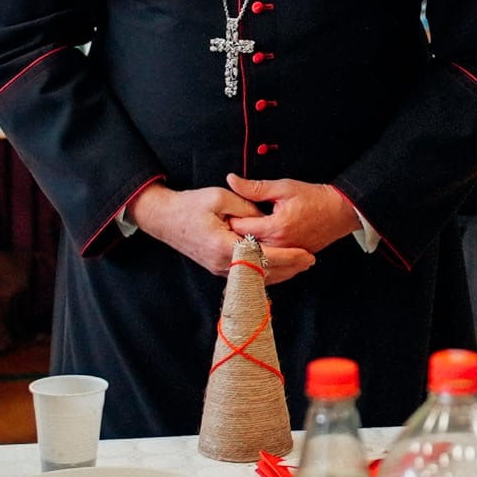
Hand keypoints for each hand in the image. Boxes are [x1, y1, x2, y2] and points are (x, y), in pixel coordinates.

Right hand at [131, 181, 313, 283]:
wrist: (165, 219)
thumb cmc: (191, 206)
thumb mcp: (221, 198)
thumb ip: (247, 209)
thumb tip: (268, 219)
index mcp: (225, 247)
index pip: (265, 257)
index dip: (289, 257)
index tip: (307, 254)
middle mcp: (223, 265)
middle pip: (264, 272)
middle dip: (290, 267)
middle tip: (311, 261)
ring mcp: (220, 270)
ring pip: (257, 278)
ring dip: (281, 272)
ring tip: (302, 265)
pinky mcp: (220, 269)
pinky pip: (248, 276)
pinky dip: (267, 273)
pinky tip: (281, 268)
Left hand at [225, 175, 361, 261]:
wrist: (340, 212)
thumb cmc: (315, 198)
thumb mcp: (284, 187)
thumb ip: (255, 188)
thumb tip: (232, 180)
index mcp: (275, 227)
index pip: (240, 229)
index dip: (229, 220)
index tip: (226, 214)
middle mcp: (279, 245)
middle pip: (244, 246)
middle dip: (235, 237)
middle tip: (228, 226)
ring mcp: (285, 254)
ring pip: (256, 257)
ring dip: (246, 248)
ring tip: (240, 236)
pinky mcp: (292, 259)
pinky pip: (270, 263)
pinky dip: (260, 257)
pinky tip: (256, 249)